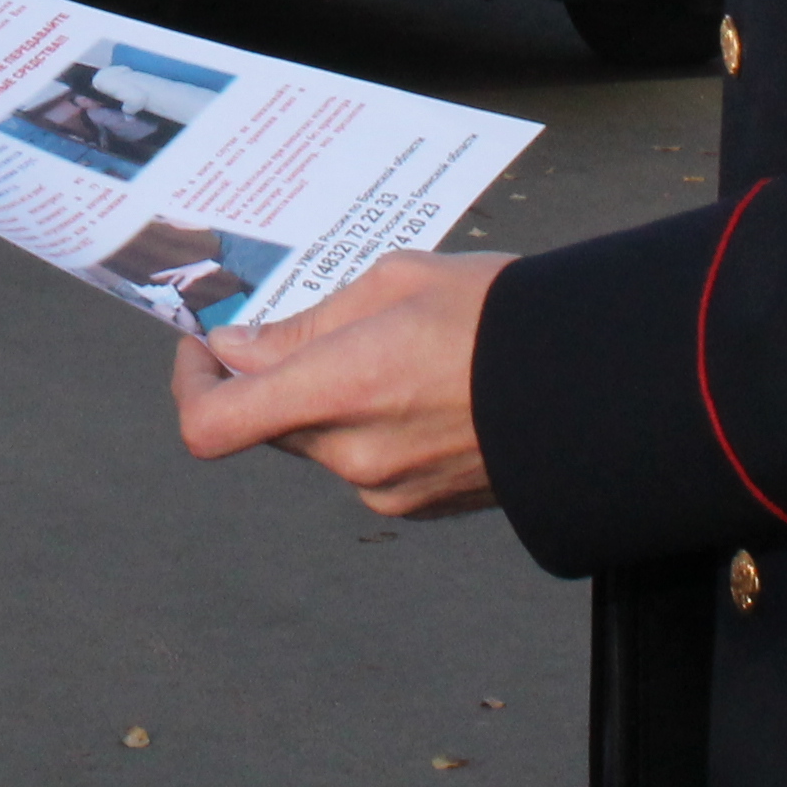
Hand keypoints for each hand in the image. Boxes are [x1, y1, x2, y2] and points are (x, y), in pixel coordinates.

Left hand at [168, 249, 513, 518]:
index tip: (203, 344)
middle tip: (304, 320)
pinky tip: (419, 383)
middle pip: (267, 423)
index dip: (190, 384)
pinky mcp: (418, 504)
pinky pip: (361, 460)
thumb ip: (305, 323)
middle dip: (272, 375)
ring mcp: (385, 487)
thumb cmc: (499, 316)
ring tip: (390, 345)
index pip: (213, 423)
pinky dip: (367, 422)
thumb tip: (237, 347)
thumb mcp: (394, 283)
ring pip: (316, 440)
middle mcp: (353, 451)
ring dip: (325, 397)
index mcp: (340, 389)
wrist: (595, 382)